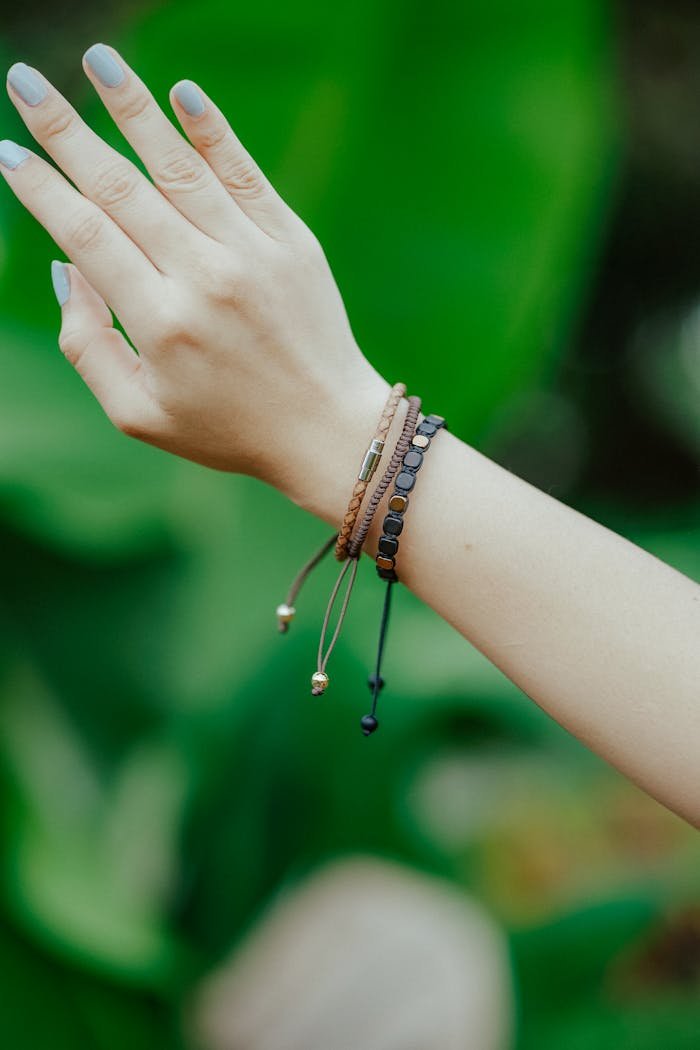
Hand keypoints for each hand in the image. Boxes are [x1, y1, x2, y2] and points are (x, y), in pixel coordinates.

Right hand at [0, 43, 388, 502]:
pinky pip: (246, 176)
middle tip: (24, 82)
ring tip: (97, 62)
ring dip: (133, 109)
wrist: (327, 430)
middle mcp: (205, 281)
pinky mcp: (293, 243)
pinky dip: (214, 133)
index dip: (41, 189)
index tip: (6, 151)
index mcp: (160, 325)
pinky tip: (183, 92)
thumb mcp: (138, 412)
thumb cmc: (226, 428)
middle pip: (122, 190)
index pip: (87, 235)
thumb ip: (88, 345)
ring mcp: (254, 256)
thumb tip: (66, 268)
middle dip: (66, 131)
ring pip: (181, 168)